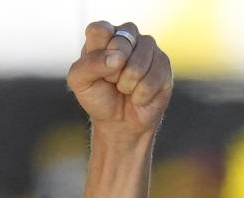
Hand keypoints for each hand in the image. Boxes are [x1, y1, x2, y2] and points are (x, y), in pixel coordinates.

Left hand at [67, 21, 171, 137]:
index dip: (98, 53)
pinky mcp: (164, 62)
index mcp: (103, 35)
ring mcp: (148, 47)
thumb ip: (88, 65)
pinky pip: (150, 81)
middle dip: (112, 73)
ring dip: (126, 85)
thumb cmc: (97, 96)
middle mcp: (127, 35)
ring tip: (125, 88)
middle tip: (111, 81)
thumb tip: (118, 58)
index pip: (99, 30)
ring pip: (137, 66)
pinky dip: (140, 95)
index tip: (97, 67)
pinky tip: (138, 94)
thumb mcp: (80, 82)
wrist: (119, 120)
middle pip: (120, 46)